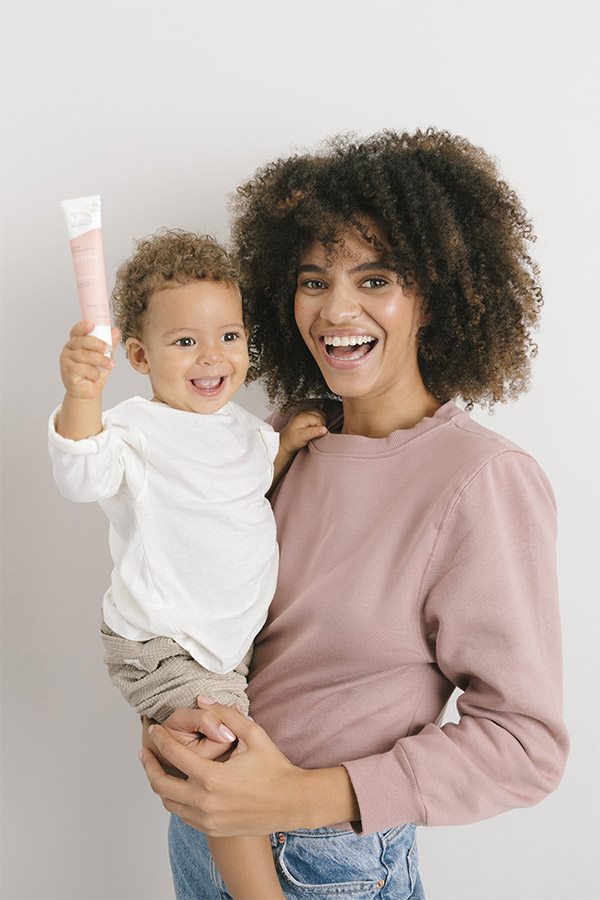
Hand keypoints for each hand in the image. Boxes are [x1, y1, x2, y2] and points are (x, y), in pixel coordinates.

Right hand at [60, 321, 118, 399]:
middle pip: (81, 341)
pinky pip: (82, 368)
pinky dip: (93, 373)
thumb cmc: (94, 373)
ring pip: (84, 355)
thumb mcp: (105, 357)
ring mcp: (66, 360)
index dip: (83, 326)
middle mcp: (69, 349)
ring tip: (110, 365)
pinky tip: (95, 377)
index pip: (76, 331)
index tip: (92, 325)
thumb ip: (110, 344)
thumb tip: (115, 331)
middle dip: (97, 344)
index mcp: (76, 342)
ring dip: (100, 360)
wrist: (88, 392)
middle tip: (108, 349)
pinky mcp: (67, 372)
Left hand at [139, 699, 359, 835]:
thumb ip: (225, 715)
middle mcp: (205, 802)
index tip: (154, 729)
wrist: (292, 803)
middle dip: (149, 764)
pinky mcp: (212, 830)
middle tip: (145, 751)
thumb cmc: (275, 767)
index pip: (173, 754)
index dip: (159, 739)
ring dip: (160, 783)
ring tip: (158, 768)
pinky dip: (175, 800)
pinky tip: (178, 786)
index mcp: (213, 777)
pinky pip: (183, 815)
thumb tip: (201, 700)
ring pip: (169, 803)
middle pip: (160, 784)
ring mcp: (207, 819)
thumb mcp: (253, 734)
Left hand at [279, 409, 326, 455]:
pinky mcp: (306, 417)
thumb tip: (325, 429)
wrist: (285, 442)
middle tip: (316, 434)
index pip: (319, 419)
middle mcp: (303, 413)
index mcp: (302, 416)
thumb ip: (314, 432)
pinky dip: (319, 421)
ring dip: (321, 422)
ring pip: (320, 414)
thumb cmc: (292, 440)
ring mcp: (304, 414)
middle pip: (320, 415)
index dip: (320, 428)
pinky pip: (317, 416)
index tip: (316, 435)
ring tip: (315, 431)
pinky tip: (316, 427)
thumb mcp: (303, 437)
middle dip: (321, 425)